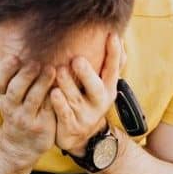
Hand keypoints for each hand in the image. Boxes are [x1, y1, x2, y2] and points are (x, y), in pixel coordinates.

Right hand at [0, 33, 56, 167]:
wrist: (20, 142)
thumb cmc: (11, 105)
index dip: (5, 70)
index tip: (14, 57)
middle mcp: (10, 105)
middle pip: (14, 90)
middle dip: (24, 76)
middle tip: (35, 62)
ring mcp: (25, 116)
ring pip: (32, 99)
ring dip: (41, 83)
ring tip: (51, 69)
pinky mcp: (40, 125)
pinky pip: (47, 109)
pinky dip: (52, 97)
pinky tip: (60, 85)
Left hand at [50, 33, 124, 156]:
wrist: (83, 137)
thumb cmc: (90, 101)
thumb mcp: (103, 85)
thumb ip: (110, 64)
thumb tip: (119, 36)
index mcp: (108, 88)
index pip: (113, 69)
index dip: (114, 53)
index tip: (112, 36)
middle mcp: (99, 101)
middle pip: (96, 87)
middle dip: (87, 74)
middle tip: (77, 59)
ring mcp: (85, 115)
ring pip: (76, 99)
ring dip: (68, 84)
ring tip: (59, 70)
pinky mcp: (71, 126)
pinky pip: (64, 114)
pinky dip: (59, 104)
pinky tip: (53, 93)